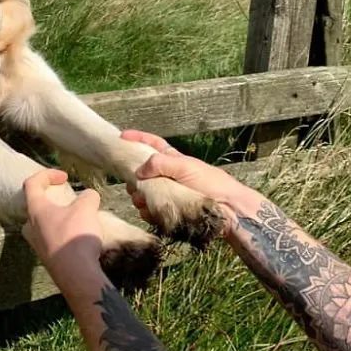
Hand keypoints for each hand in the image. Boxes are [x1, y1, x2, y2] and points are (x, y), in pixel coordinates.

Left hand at [22, 170, 101, 287]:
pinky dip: (63, 234)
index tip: (64, 177)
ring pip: (43, 225)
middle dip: (50, 201)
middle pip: (34, 207)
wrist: (76, 274)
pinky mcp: (47, 259)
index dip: (47, 175)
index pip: (32, 184)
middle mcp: (31, 227)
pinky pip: (52, 240)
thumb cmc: (75, 235)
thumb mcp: (87, 208)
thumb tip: (89, 196)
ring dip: (58, 219)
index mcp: (36, 210)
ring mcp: (37, 245)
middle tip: (65, 201)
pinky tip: (79, 238)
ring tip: (76, 220)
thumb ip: (88, 197)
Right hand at [121, 130, 261, 235]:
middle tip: (133, 184)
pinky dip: (147, 212)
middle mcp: (167, 176)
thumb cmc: (211, 184)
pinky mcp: (168, 211)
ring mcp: (167, 194)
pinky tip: (151, 213)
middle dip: (134, 178)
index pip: (152, 144)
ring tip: (143, 200)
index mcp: (173, 159)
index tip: (122, 137)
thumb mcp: (185, 166)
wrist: (229, 211)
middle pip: (141, 173)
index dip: (138, 138)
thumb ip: (161, 163)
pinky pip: (149, 211)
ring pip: (142, 193)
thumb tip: (140, 170)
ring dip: (139, 196)